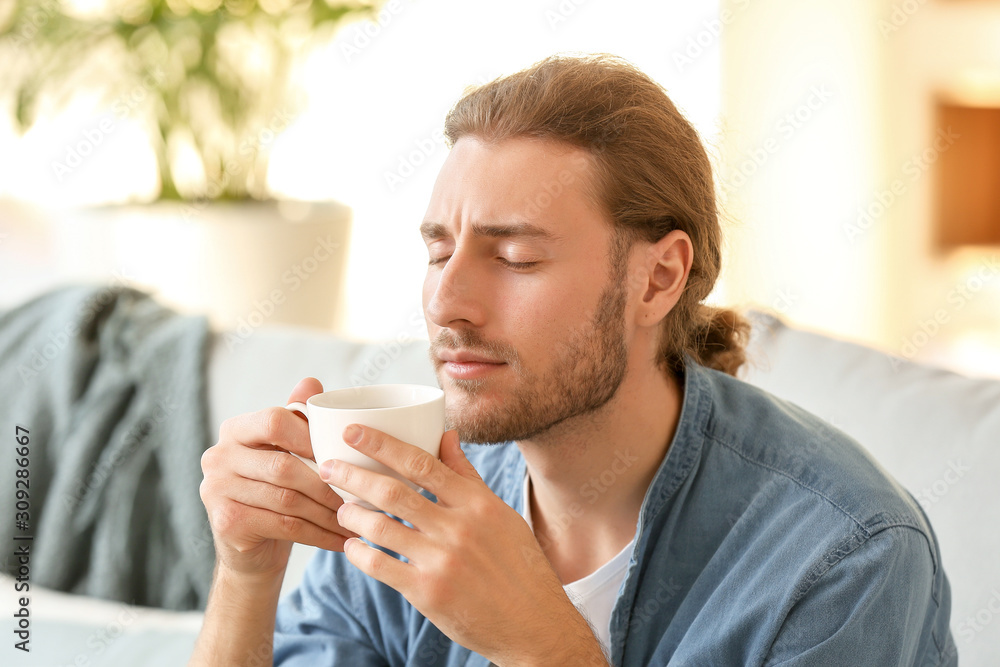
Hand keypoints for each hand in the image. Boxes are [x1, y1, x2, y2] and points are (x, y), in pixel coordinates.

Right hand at [199, 377, 357, 578]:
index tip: (343, 454)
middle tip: (360, 494)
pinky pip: (284, 526)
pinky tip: (342, 539)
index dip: (311, 437)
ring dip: (329, 512)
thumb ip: (296, 418)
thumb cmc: (276, 491)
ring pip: (288, 499)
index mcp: (235, 430)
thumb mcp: (286, 452)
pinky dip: (319, 534)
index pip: (274, 421)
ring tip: (358, 518)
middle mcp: (218, 456)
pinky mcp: (226, 523)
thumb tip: (311, 382)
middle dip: (327, 482)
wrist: (250, 549)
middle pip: (284, 465)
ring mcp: (216, 490)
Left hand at [320, 425, 607, 665]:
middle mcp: (458, 527)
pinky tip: (351, 547)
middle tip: (329, 467)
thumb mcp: (499, 513)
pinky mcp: (428, 593)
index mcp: (477, 503)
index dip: (383, 444)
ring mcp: (442, 561)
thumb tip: (446, 434)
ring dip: (352, 514)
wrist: (534, 623)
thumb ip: (466, 475)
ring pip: (380, 527)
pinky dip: (359, 553)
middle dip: (354, 476)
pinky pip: (380, 566)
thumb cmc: (518, 565)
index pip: (422, 462)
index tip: (354, 432)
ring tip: (341, 508)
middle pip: (394, 492)